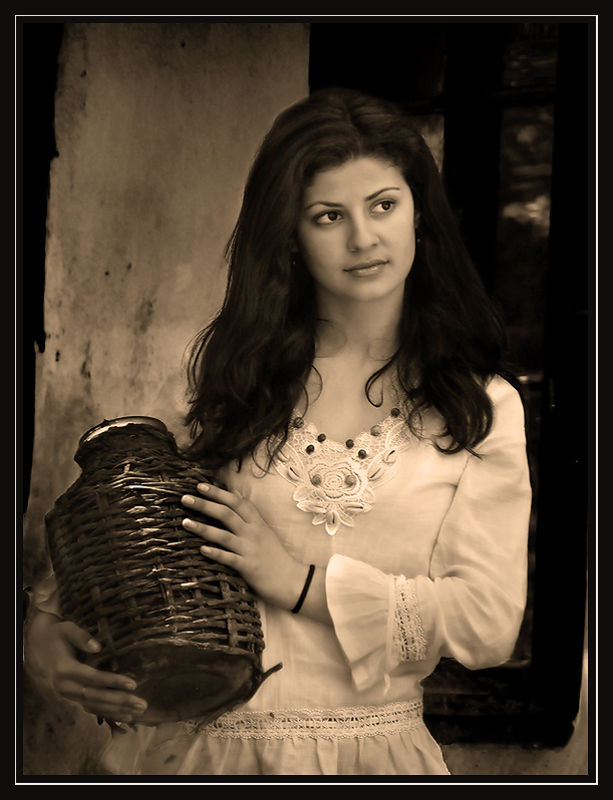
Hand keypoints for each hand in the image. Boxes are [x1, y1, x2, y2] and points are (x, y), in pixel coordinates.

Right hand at [24, 611, 147, 723]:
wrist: (37, 647)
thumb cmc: (56, 635)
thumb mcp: (67, 629)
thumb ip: (82, 637)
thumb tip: (98, 647)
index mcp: (64, 669)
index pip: (92, 678)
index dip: (113, 682)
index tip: (133, 684)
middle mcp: (64, 686)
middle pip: (95, 697)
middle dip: (120, 701)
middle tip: (141, 704)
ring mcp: (67, 694)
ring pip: (93, 706)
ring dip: (116, 711)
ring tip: (137, 712)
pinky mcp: (71, 697)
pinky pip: (90, 708)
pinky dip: (107, 714)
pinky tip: (124, 717)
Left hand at [181, 483, 304, 609]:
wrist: (292, 580)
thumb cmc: (275, 555)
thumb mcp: (265, 531)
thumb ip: (250, 516)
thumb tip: (234, 497)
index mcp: (257, 522)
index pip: (236, 502)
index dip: (218, 493)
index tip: (200, 486)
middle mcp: (253, 532)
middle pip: (226, 513)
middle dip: (205, 504)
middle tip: (185, 498)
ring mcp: (250, 549)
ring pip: (223, 535)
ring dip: (203, 527)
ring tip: (185, 522)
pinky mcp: (248, 567)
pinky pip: (229, 558)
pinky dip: (215, 553)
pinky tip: (202, 549)